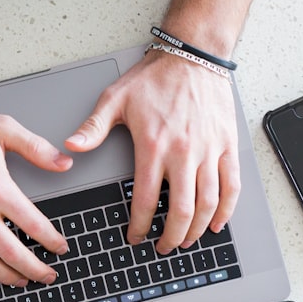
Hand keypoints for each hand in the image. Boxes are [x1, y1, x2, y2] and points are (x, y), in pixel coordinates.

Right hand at [0, 102, 72, 297]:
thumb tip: (64, 163)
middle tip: (47, 275)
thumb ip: (37, 148)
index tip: (60, 247)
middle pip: (12, 252)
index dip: (52, 241)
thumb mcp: (3, 128)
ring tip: (21, 282)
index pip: (33, 224)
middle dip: (35, 269)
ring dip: (6, 278)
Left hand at [65, 51, 239, 254]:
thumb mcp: (115, 99)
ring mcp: (208, 150)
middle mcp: (183, 153)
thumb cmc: (155, 77)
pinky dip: (227, 209)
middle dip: (172, 237)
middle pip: (181, 210)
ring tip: (187, 241)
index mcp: (153, 146)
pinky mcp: (227, 145)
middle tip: (163, 247)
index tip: (135, 237)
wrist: (193, 55)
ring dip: (198, 229)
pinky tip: (218, 223)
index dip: (139, 226)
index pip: (145, 200)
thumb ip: (93, 128)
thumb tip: (70, 147)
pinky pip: (232, 185)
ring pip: (208, 203)